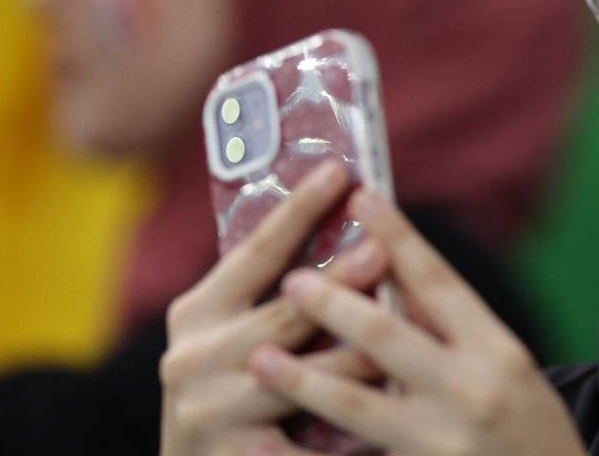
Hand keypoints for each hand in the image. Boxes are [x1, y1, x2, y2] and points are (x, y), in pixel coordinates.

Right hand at [160, 160, 388, 455]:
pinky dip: (344, 439)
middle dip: (338, 282)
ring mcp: (207, 414)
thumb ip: (275, 295)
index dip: (297, 209)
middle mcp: (192, 359)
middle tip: (383, 250)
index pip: (256, 252)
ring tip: (407, 338)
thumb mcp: (234, 334)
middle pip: (284, 315)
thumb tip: (353, 234)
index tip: (338, 170)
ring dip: (356, 360)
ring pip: (302, 380)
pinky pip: (302, 448)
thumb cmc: (230, 391)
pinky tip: (384, 428)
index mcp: (197, 313)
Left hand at [248, 190, 587, 455]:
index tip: (361, 198)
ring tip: (261, 358)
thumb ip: (456, 329)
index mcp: (498, 351)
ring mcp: (443, 443)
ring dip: (303, 379)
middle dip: (333, 304)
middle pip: (388, 336)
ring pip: (358, 405)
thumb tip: (398, 276)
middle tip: (292, 280)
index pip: (438, 282)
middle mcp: (471, 391)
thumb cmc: (535, 431)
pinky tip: (261, 447)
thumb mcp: (514, 368)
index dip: (397, 237)